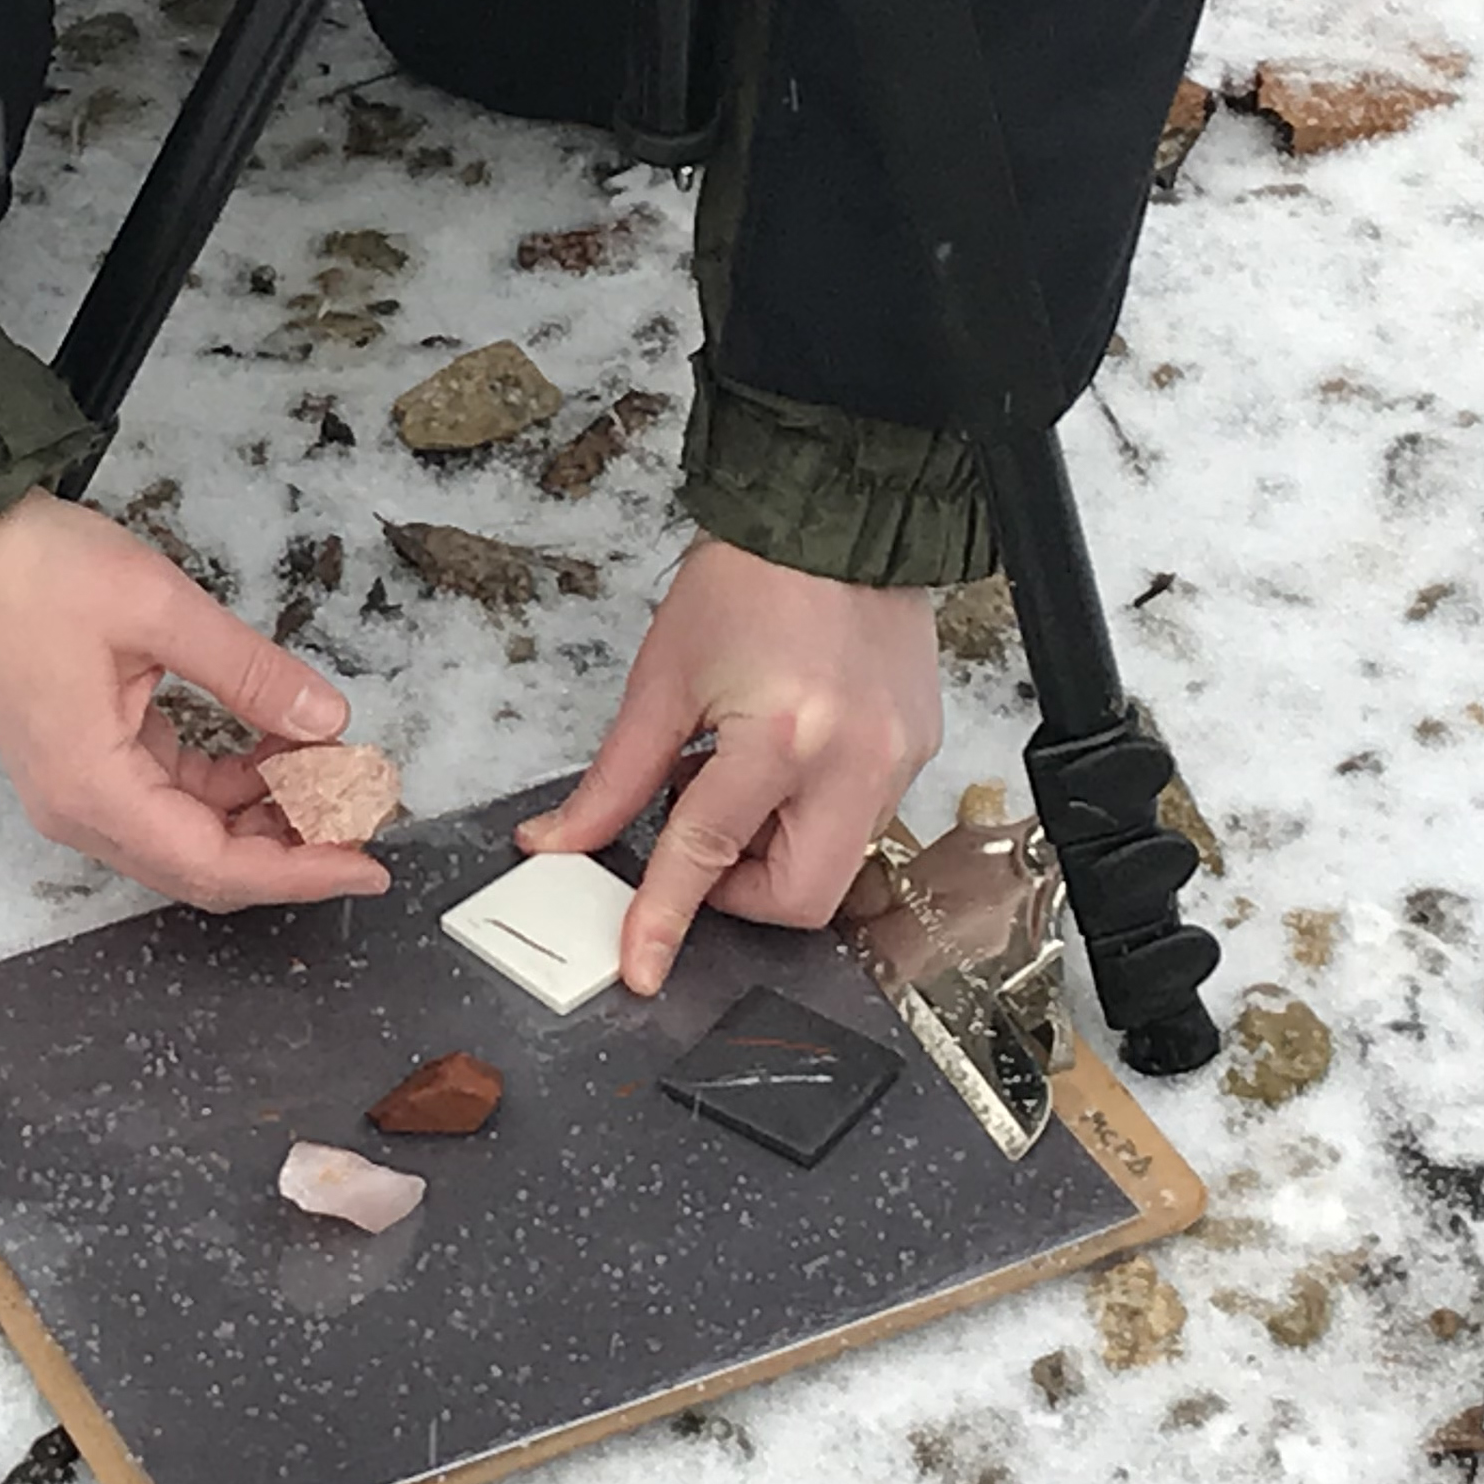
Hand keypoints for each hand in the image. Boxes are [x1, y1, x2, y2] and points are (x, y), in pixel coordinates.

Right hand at [0, 491, 390, 911]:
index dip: (298, 872)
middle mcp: (81, 810)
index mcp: (91, 788)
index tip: (366, 866)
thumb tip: (329, 721)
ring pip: (191, 834)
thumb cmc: (40, 572)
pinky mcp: (88, 763)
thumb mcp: (162, 609)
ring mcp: (80, 790)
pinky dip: (230, 782)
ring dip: (263, 812)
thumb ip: (250, 673)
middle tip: (363, 814)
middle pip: (203, 864)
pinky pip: (172, 797)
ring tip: (331, 770)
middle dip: (290, 848)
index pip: (213, 864)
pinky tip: (279, 747)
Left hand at [515, 536, 942, 994]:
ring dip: (774, 849)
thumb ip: (615, 778)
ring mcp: (899, 758)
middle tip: (701, 841)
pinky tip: (781, 759)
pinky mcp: (920, 749)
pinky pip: (864, 819)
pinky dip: (810, 813)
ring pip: (837, 864)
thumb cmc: (750, 581)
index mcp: (781, 737)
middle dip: (740, 893)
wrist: (832, 517)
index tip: (642, 967)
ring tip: (738, 774)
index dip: (665, 917)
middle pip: (801, 898)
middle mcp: (854, 758)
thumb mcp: (663, 681)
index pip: (709, 855)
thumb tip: (562, 840)